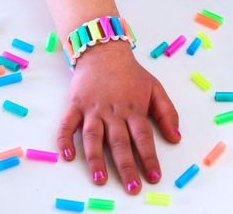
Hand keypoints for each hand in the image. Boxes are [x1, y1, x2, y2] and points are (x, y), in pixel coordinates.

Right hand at [57, 41, 180, 194]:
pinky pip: (67, 123)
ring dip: (95, 158)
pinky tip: (68, 155)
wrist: (105, 54)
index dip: (150, 158)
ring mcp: (92, 109)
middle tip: (131, 188)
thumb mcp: (155, 88)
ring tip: (100, 179)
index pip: (143, 138)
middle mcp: (113, 112)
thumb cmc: (130, 73)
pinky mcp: (75, 104)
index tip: (154, 177)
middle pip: (119, 142)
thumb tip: (176, 137)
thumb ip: (167, 112)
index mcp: (133, 109)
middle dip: (126, 166)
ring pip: (93, 137)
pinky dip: (65, 139)